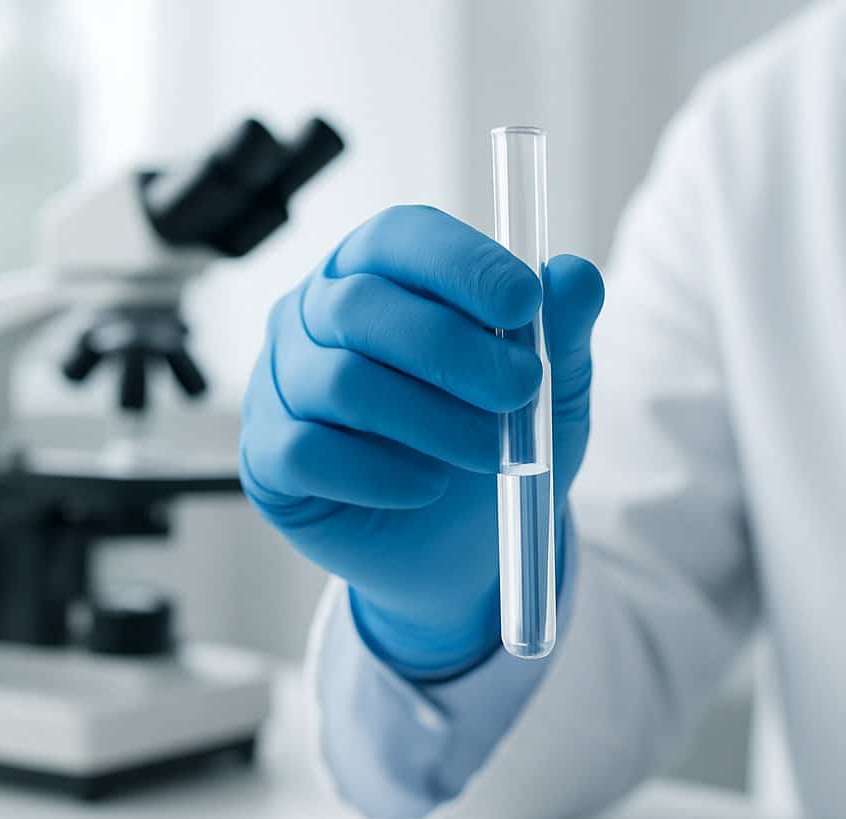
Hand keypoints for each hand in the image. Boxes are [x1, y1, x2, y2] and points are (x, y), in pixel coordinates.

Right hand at [240, 205, 602, 674]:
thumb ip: (561, 333)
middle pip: (361, 307)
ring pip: (341, 382)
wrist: (462, 552)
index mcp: (379, 272)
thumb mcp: (549, 393)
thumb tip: (577, 276)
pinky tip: (426, 488)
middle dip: (453, 350)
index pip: (400, 238)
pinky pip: (308, 451)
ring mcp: (282, 383)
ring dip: (430, 420)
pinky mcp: (268, 456)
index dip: (461, 265)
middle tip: (520, 390)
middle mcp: (315, 314)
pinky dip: (379, 474)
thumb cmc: (492, 446)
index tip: (525, 303)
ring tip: (488, 453)